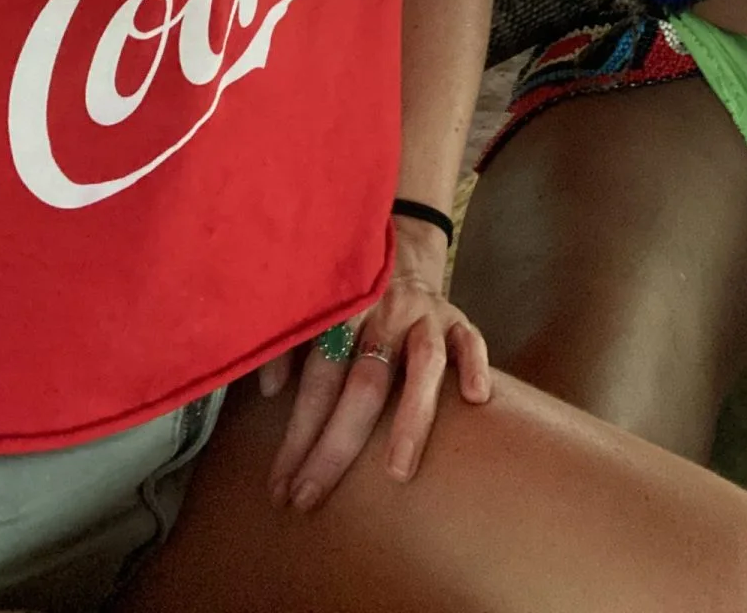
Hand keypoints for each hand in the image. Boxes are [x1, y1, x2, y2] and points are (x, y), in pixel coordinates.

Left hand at [258, 221, 490, 512]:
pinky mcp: (457, 317)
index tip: (281, 486)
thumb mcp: (312, 306)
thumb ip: (288, 344)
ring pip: (423, 365)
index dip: (298, 435)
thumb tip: (271, 390)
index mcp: (342, 311)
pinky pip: (471, 339)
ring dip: (411, 417)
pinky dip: (475, 365)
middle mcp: (384, 313)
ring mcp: (424, 315)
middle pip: (363, 385)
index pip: (318, 380)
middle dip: (336, 446)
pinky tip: (475, 398)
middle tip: (310, 497)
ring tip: (398, 472)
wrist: (398, 248)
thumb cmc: (348, 292)